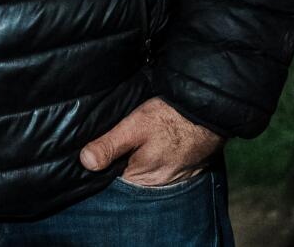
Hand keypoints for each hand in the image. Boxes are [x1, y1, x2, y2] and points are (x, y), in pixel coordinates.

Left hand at [78, 96, 221, 185]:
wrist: (209, 109)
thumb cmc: (170, 117)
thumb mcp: (134, 127)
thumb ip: (109, 146)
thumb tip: (85, 162)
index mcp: (142, 179)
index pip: (113, 181)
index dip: (104, 168)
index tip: (98, 154)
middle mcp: (158, 184)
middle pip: (130, 177)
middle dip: (121, 165)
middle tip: (118, 144)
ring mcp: (175, 177)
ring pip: (148, 172)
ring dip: (141, 162)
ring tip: (137, 144)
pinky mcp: (187, 167)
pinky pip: (165, 167)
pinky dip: (158, 159)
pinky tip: (156, 144)